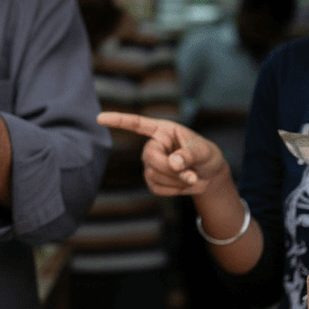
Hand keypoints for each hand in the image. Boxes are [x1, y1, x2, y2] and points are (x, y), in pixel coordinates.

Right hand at [97, 112, 228, 196]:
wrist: (209, 175)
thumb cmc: (206, 155)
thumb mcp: (203, 151)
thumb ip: (189, 155)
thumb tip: (173, 162)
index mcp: (163, 130)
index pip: (137, 124)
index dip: (118, 121)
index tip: (100, 118)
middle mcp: (153, 145)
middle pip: (149, 157)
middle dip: (169, 169)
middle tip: (191, 175)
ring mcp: (150, 164)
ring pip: (153, 175)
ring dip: (176, 180)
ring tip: (192, 177)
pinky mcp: (152, 181)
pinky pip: (156, 188)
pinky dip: (173, 190)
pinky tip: (183, 184)